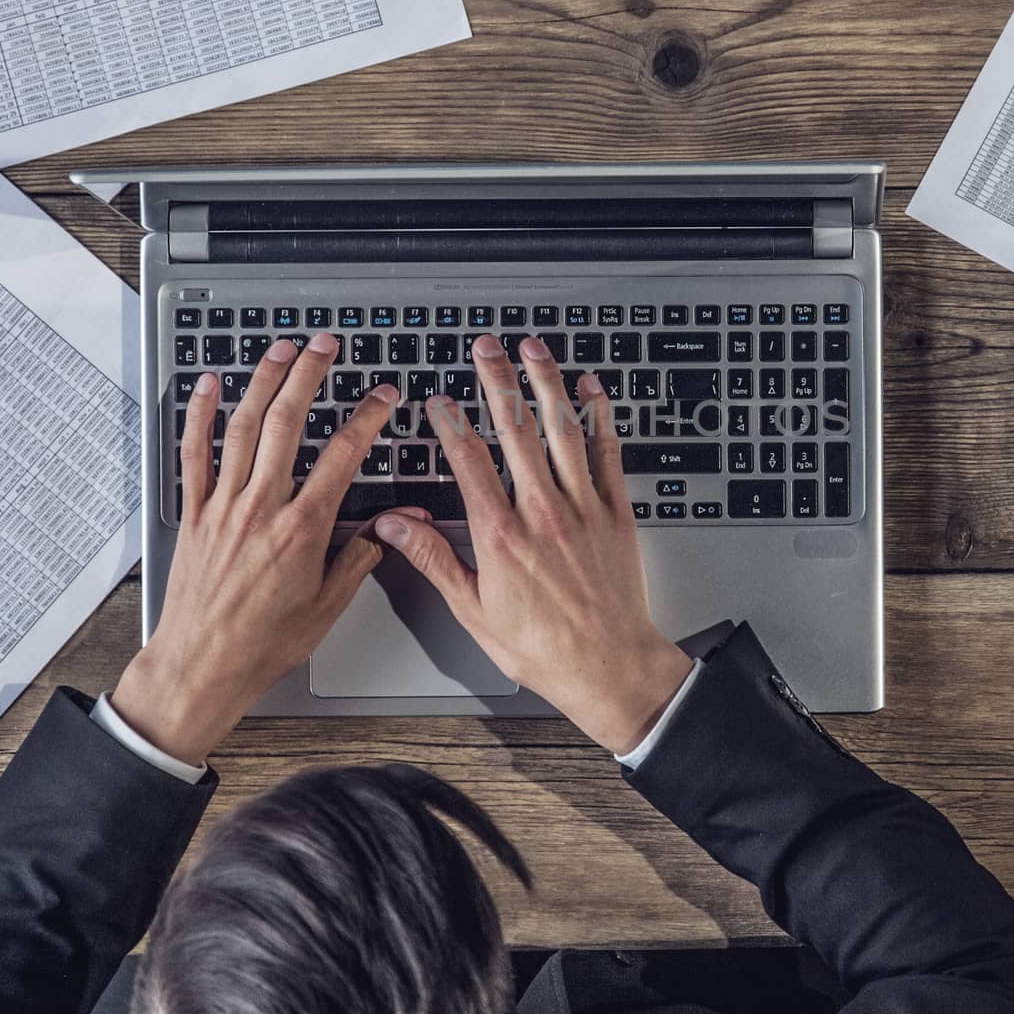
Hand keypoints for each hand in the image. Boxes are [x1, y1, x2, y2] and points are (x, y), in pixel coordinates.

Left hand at [112, 334, 419, 762]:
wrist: (203, 665)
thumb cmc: (265, 643)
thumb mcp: (329, 603)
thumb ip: (362, 553)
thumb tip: (397, 522)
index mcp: (302, 530)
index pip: (342, 456)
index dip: (367, 418)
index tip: (383, 397)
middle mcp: (261, 509)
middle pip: (287, 424)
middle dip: (310, 376)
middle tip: (325, 345)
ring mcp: (223, 507)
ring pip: (243, 428)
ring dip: (263, 382)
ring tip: (281, 350)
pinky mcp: (195, 513)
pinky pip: (194, 454)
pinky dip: (201, 415)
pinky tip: (209, 384)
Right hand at [372, 333, 692, 753]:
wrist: (607, 666)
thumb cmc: (542, 647)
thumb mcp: (472, 610)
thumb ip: (434, 560)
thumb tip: (397, 526)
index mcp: (501, 535)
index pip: (469, 460)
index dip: (450, 423)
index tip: (439, 399)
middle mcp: (542, 512)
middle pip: (515, 429)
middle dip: (497, 381)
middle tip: (486, 347)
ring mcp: (583, 507)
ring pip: (562, 429)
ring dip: (545, 382)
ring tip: (532, 349)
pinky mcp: (616, 512)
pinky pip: (608, 451)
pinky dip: (600, 415)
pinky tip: (591, 388)